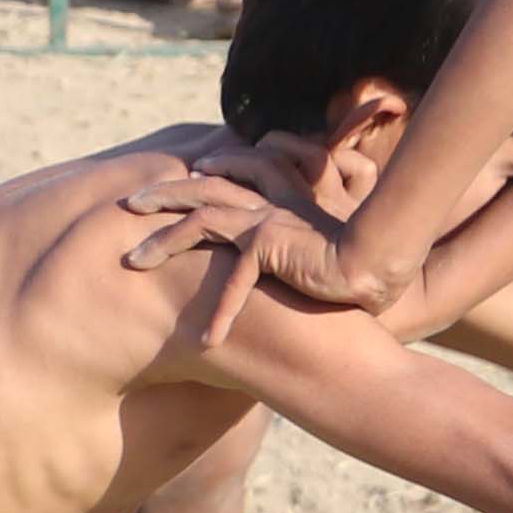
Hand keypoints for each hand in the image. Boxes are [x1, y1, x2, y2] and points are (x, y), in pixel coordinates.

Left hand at [116, 155, 402, 345]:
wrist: (384, 267)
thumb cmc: (363, 262)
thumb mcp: (325, 247)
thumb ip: (302, 243)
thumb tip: (291, 258)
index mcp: (282, 196)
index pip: (233, 172)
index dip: (206, 171)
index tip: (188, 176)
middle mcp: (270, 201)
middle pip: (203, 185)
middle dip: (163, 192)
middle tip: (128, 203)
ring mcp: (267, 218)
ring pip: (199, 218)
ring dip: (162, 240)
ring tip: (132, 261)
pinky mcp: (270, 244)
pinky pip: (233, 278)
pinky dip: (221, 311)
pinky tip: (208, 340)